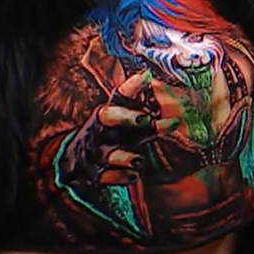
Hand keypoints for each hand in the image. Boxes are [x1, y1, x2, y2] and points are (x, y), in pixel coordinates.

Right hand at [58, 70, 178, 187]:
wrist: (75, 163)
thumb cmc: (111, 137)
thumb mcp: (125, 126)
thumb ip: (149, 121)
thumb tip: (179, 115)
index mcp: (109, 113)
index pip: (120, 96)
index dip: (132, 87)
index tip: (146, 76)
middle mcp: (102, 130)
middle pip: (109, 117)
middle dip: (126, 117)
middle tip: (144, 118)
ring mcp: (97, 152)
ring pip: (109, 153)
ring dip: (124, 156)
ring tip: (139, 160)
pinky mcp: (95, 173)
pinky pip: (106, 176)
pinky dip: (119, 177)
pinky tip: (133, 176)